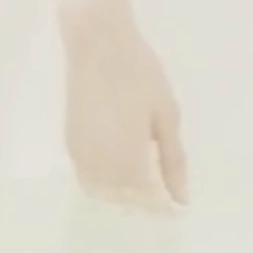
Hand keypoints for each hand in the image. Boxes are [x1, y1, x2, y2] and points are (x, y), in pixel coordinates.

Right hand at [60, 0, 187, 210]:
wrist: (97, 45)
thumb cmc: (139, 74)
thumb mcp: (166, 116)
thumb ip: (173, 160)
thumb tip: (181, 197)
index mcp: (129, 160)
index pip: (148, 200)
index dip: (164, 207)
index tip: (177, 208)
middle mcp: (101, 166)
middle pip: (124, 201)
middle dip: (144, 203)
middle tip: (163, 195)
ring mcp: (82, 157)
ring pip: (103, 194)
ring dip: (123, 195)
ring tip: (142, 184)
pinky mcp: (70, 145)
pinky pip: (88, 179)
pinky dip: (105, 183)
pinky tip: (119, 171)